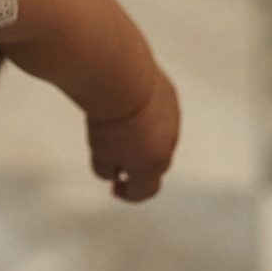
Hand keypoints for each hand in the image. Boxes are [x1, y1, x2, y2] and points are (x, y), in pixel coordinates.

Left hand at [88, 70, 178, 202]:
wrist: (120, 77)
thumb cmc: (108, 117)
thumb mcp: (98, 152)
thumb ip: (106, 169)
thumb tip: (113, 172)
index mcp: (152, 165)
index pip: (146, 191)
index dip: (130, 193)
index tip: (116, 187)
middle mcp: (169, 144)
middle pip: (155, 164)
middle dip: (138, 165)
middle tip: (116, 158)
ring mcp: (173, 119)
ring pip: (161, 137)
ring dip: (145, 138)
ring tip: (120, 126)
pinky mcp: (170, 96)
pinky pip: (162, 114)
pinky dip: (149, 116)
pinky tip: (129, 105)